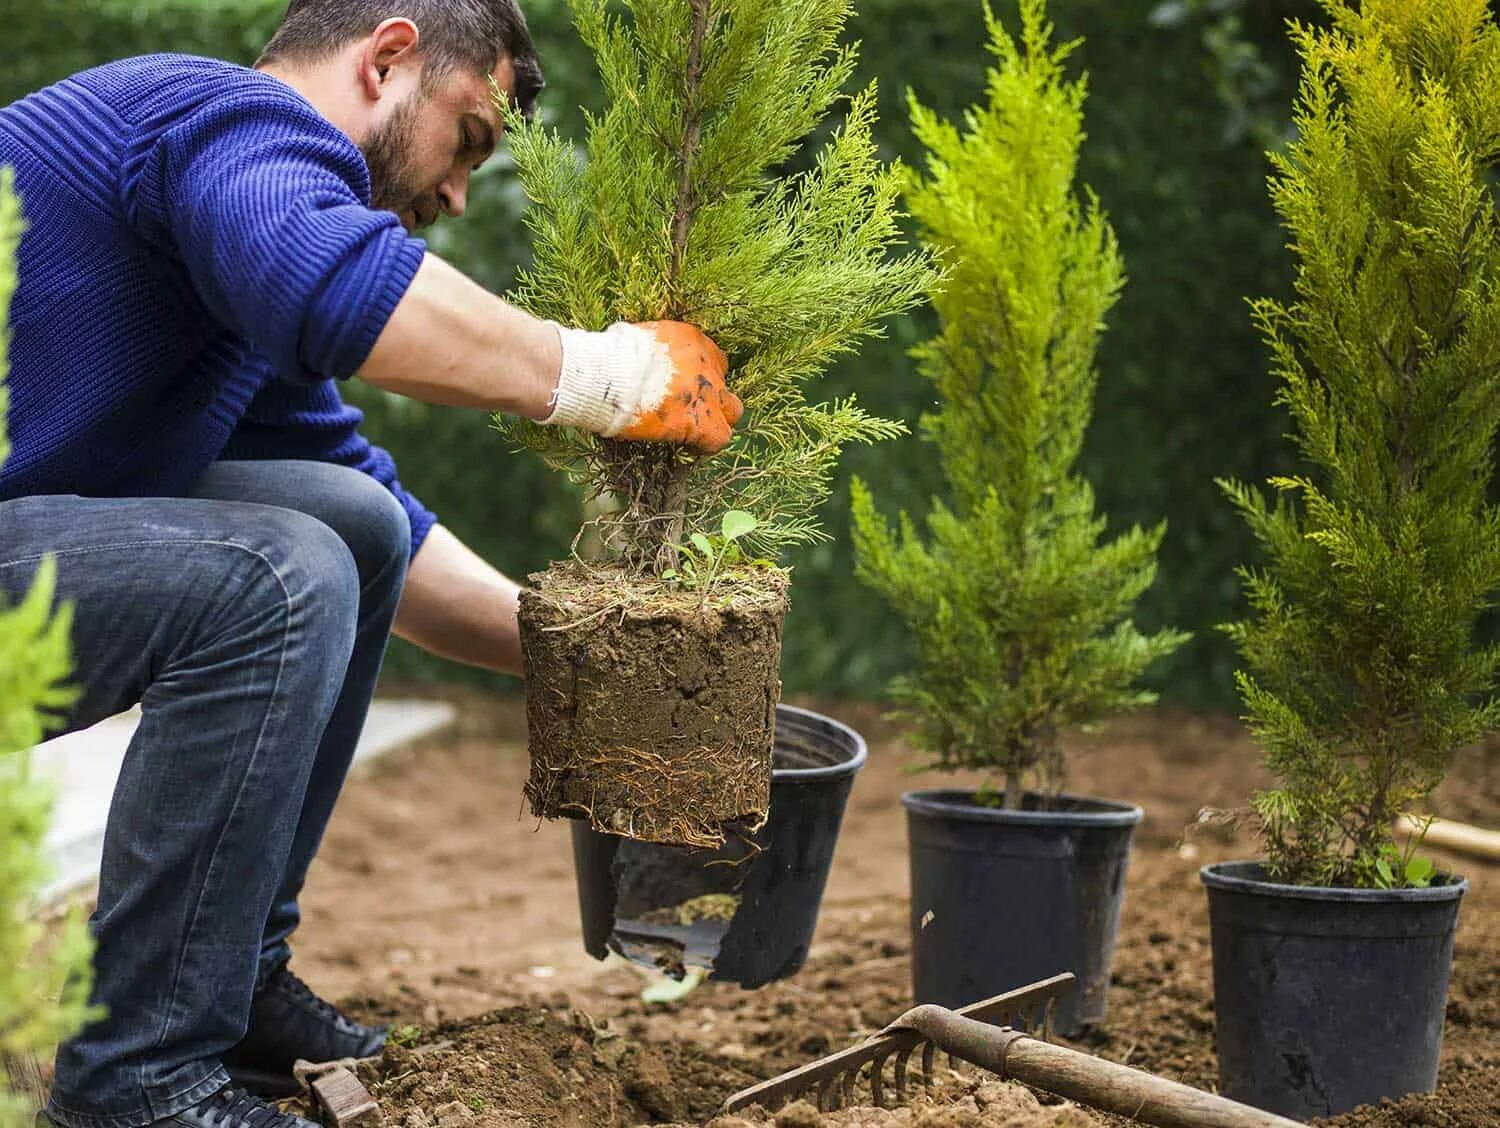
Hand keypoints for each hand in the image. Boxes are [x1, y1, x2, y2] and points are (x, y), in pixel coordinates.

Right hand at [543, 320, 743, 452]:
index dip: (701, 376)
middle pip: (725, 383)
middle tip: (692, 409)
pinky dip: (707, 445)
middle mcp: (706, 365)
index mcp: (691, 340)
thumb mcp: (638, 340)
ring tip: (695, 431)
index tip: (686, 387)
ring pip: (732, 411)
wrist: (608, 377)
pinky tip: (690, 448)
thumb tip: (642, 360)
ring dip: (716, 420)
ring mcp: (708, 394)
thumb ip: (652, 351)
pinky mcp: (701, 423)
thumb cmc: (610, 357)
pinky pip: (719, 438)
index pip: (712, 358)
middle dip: (714, 397)